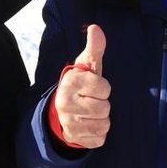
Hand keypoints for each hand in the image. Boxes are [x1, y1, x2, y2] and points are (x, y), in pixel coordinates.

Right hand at [53, 24, 110, 147]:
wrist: (62, 110)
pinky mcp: (75, 139)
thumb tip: (95, 28)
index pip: (104, 88)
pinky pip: (100, 139)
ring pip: (104, 124)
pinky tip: (89, 124)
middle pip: (104, 108)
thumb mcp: (86, 65)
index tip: (94, 86)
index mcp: (69, 83)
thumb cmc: (80, 84)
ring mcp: (69, 123)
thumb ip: (94, 48)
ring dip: (102, 119)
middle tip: (92, 100)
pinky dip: (99, 132)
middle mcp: (64, 104)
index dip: (103, 87)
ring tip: (91, 112)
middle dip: (103, 103)